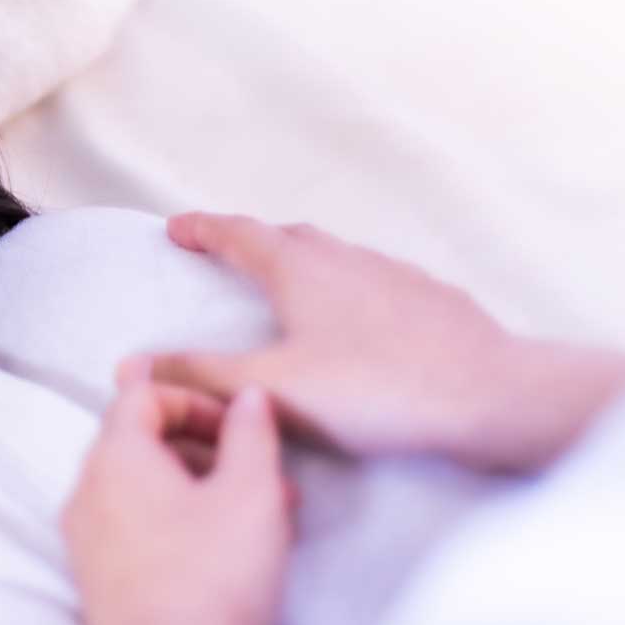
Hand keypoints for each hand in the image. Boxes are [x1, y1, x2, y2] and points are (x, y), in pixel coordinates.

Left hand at [62, 375, 292, 624]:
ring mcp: (83, 539)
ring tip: (257, 519)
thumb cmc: (212, 581)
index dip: (196, 401)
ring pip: (141, 490)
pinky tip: (224, 554)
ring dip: (198, 489)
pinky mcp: (95, 580)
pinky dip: (176, 523)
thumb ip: (251, 434)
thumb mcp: (252, 494)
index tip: (239, 427)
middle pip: (139, 441)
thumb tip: (248, 400)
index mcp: (113, 458)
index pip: (142, 396)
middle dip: (206, 450)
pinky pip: (133, 529)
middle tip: (261, 476)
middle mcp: (85, 492)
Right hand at [147, 212, 624, 472]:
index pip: (237, 234)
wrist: (491, 396)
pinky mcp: (435, 301)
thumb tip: (133, 365)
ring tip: (290, 288)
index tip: (175, 227)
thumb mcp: (273, 388)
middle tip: (226, 252)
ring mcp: (396, 275)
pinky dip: (352, 290)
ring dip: (304, 262)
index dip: (201, 229)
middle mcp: (345, 258)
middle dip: (252, 240)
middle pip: (288, 236)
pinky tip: (359, 322)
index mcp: (299, 269)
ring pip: (337, 256)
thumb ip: (201, 375)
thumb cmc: (377, 390)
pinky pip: (379, 282)